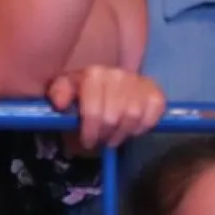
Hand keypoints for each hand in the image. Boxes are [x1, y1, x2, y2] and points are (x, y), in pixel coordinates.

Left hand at [47, 66, 165, 150]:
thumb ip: (59, 92)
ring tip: (115, 136)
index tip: (88, 141)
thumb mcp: (66, 92)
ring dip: (123, 132)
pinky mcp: (155, 90)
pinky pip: (154, 112)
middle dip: (105, 134)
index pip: (94, 110)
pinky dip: (144, 125)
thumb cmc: (84, 94)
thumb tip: (60, 102)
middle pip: (113, 117)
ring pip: (133, 117)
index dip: (91, 130)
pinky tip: (134, 128)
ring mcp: (138, 81)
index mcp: (93, 74)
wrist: (107, 89)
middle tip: (102, 139)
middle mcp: (117, 73)